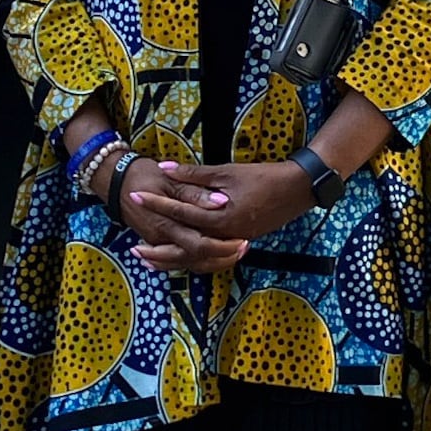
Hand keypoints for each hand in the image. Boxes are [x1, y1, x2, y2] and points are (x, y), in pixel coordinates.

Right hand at [111, 163, 246, 272]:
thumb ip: (195, 192)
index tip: (243, 240)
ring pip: (189, 263)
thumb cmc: (143, 175)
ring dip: (213, 261)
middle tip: (244, 247)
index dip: (223, 246)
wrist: (114, 181)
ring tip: (235, 253)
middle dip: (223, 257)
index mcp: (167, 225)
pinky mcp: (157, 242)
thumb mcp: (169, 180)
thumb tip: (221, 202)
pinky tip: (215, 257)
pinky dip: (198, 259)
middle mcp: (162, 239)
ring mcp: (158, 243)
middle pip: (197, 259)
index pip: (200, 245)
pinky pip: (180, 258)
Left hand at [127, 158, 311, 246]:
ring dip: (171, 261)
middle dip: (157, 249)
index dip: (157, 203)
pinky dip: (191, 260)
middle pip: (184, 248)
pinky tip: (178, 259)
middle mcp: (225, 235)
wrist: (297, 190)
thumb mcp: (227, 172)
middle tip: (133, 248)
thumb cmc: (263, 177)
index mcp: (221, 216)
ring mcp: (232, 242)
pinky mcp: (238, 243)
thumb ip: (195, 175)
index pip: (181, 212)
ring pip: (196, 259)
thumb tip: (165, 168)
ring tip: (148, 262)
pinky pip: (209, 259)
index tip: (136, 196)